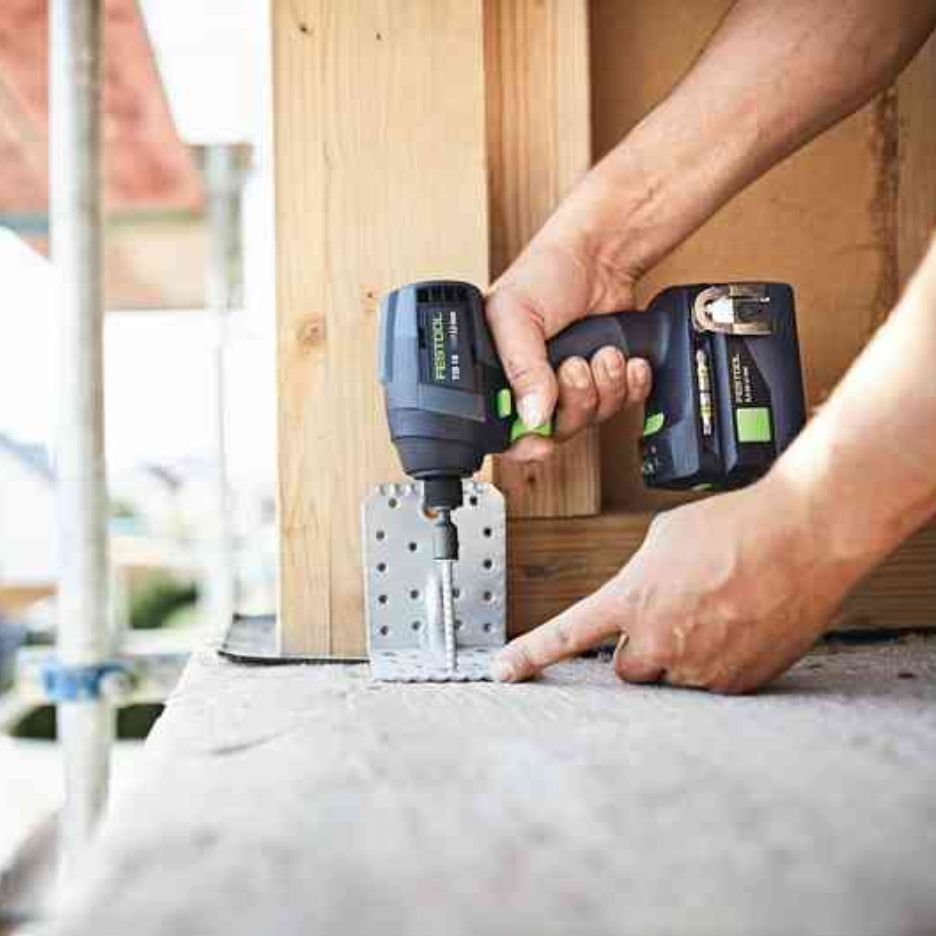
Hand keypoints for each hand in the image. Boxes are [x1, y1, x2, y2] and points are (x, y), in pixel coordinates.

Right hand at [486, 229, 651, 462]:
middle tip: (575, 366)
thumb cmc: (545, 273)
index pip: (506, 432)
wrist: (599, 255)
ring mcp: (571, 386)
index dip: (524, 443)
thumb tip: (532, 415)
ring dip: (605, 386)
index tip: (542, 439)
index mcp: (499, 376)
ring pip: (591, 419)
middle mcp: (534, 386)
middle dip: (575, 401)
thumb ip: (521, 367)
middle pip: (556, 431)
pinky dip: (630, 385)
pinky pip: (622, 406)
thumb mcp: (515, 314)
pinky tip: (627, 359)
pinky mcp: (606, 381)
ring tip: (603, 352)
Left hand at [491, 475, 859, 692]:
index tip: (502, 672)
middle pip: (626, 669)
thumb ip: (639, 579)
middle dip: (642, 649)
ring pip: (673, 676)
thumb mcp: (664, 539)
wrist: (801, 537)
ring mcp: (699, 668)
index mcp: (632, 599)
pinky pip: (713, 683)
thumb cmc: (735, 527)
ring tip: (719, 614)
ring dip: (684, 655)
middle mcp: (659, 641)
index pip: (565, 635)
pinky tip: (741, 626)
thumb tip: (640, 603)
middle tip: (676, 615)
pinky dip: (720, 661)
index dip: (529, 656)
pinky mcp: (737, 685)